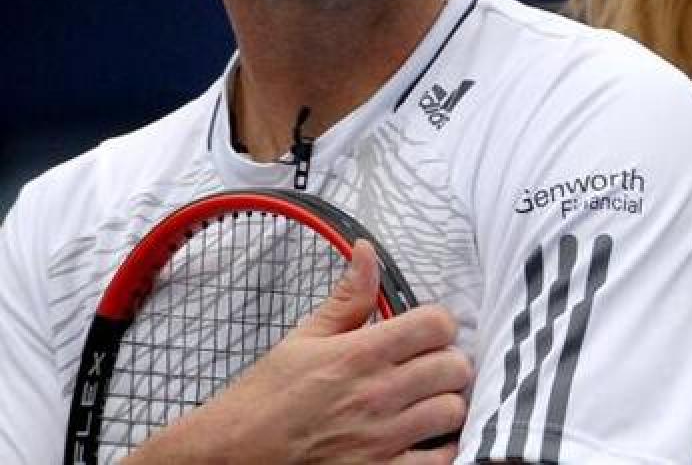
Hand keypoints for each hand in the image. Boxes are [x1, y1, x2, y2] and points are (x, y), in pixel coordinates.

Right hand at [126, 240, 470, 463]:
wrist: (233, 454)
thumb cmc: (267, 398)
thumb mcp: (305, 338)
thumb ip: (348, 296)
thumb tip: (367, 251)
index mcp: (360, 354)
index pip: (436, 324)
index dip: (440, 324)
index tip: (429, 331)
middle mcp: (377, 395)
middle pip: (454, 366)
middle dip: (447, 361)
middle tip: (431, 366)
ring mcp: (382, 439)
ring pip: (453, 410)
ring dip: (446, 403)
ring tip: (429, 400)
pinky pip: (441, 459)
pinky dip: (440, 447)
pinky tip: (424, 437)